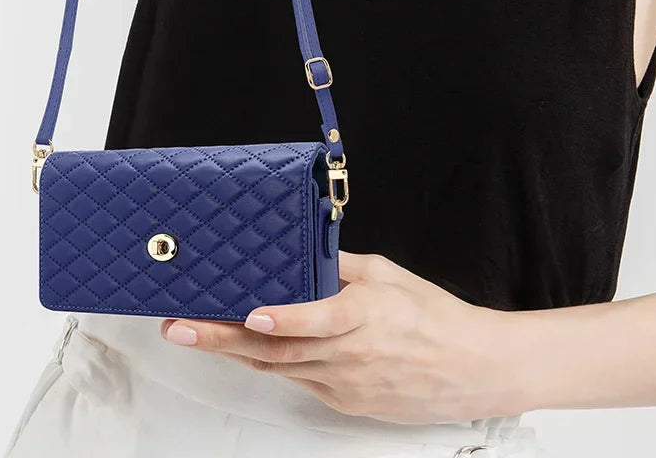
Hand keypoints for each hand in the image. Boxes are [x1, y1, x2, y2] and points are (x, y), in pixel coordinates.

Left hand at [158, 250, 524, 423]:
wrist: (474, 370)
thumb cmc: (434, 316)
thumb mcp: (390, 276)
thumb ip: (342, 265)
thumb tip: (303, 253)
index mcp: (365, 315)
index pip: (318, 319)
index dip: (283, 319)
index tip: (250, 313)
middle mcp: (351, 354)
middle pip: (278, 350)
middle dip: (223, 338)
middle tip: (182, 328)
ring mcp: (346, 384)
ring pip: (279, 369)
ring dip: (234, 353)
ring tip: (195, 336)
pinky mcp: (347, 403)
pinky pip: (300, 381)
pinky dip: (271, 365)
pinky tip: (244, 350)